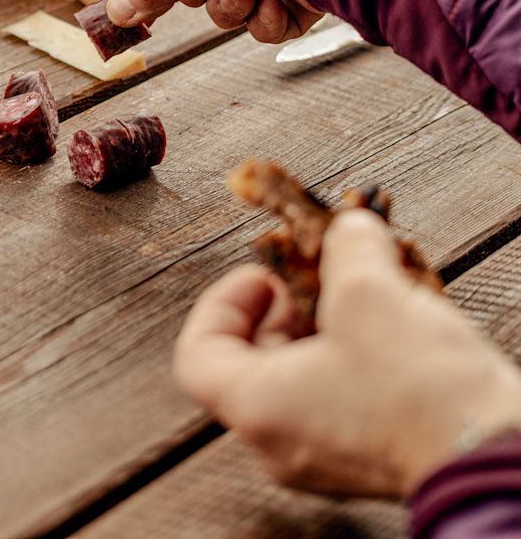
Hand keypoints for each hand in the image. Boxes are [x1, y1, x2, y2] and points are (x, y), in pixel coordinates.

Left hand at [174, 210, 520, 497]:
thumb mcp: (372, 293)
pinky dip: (352, 363)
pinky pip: (340, 404)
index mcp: (256, 407)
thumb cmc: (422, 389)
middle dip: (283, 311)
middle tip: (317, 279)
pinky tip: (394, 331)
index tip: (264, 275)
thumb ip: (346, 248)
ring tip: (364, 297)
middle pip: (251, 364)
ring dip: (324, 332)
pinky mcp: (368, 463)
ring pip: (300, 383)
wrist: (496, 457)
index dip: (223, 302)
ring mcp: (323, 460)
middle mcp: (277, 444)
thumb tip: (347, 227)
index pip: (198, 353)